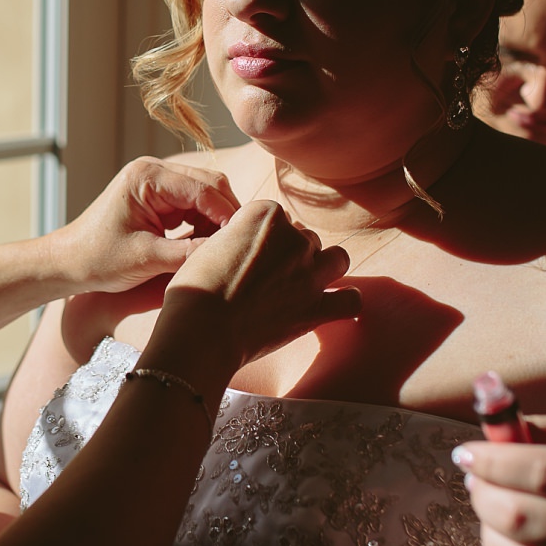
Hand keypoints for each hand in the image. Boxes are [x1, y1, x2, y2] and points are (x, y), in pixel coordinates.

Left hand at [48, 158, 241, 293]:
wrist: (69, 263)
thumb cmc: (98, 260)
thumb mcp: (147, 259)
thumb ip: (190, 253)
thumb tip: (230, 251)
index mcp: (147, 177)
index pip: (204, 188)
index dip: (228, 215)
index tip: (243, 241)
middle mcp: (154, 171)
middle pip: (210, 184)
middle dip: (227, 214)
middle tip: (239, 246)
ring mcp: (157, 182)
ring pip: (206, 194)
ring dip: (218, 220)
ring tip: (222, 249)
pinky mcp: (160, 197)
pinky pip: (195, 204)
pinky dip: (206, 223)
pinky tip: (207, 246)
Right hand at [151, 199, 360, 371]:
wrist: (203, 330)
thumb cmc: (195, 290)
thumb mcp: (208, 246)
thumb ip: (237, 238)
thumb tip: (246, 246)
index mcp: (264, 215)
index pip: (276, 217)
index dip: (263, 237)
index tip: (249, 255)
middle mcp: (293, 239)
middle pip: (305, 238)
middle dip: (292, 254)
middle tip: (269, 277)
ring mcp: (309, 274)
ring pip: (337, 259)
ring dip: (324, 268)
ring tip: (306, 283)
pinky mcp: (316, 309)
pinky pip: (351, 300)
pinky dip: (345, 302)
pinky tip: (333, 305)